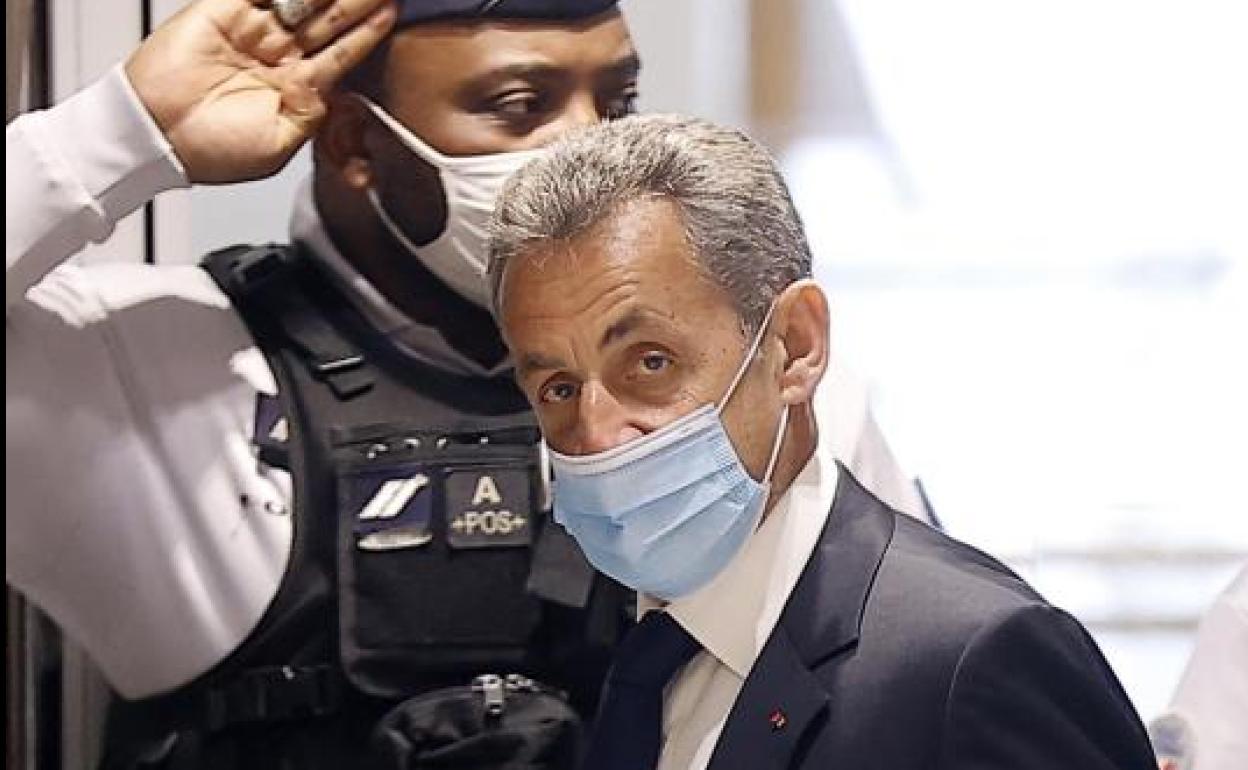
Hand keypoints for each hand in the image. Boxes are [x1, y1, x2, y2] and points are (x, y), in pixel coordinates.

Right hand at [125, 0, 395, 183]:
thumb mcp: (279, 145)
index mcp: (295, 89)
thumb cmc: (212, 150)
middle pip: (327, 21)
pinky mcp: (222, 11)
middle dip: (356, 1)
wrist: (156, 135)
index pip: (341, 53)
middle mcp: (277, 57)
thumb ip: (311, 114)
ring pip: (300, 0)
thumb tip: (329, 87)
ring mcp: (252, 32)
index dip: (367, 32)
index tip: (391, 11)